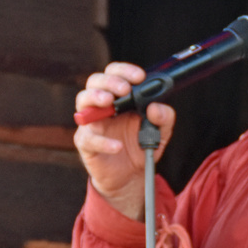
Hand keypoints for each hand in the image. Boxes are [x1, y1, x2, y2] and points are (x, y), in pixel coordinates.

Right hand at [73, 62, 176, 219]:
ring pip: (83, 101)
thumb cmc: (140, 146)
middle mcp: (103, 105)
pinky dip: (103, 141)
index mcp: (120, 97)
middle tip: (125, 90)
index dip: (124, 71)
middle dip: (109, 81)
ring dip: (95, 98)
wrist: (131, 175)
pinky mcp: (86, 143)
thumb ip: (164, 117)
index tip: (139, 77)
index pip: (115, 74)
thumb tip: (155, 107)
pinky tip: (118, 146)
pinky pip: (88, 138)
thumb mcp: (161, 132)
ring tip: (110, 103)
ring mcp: (92, 123)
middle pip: (95, 81)